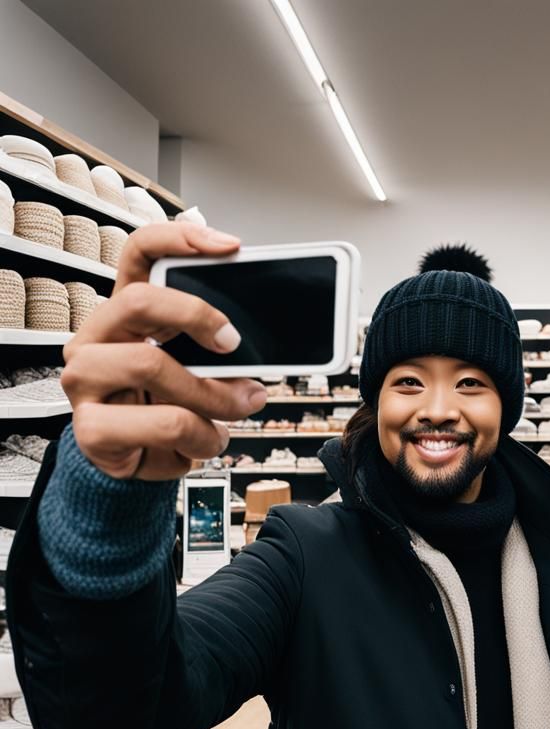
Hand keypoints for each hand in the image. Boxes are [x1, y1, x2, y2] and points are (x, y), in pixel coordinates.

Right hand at [61, 223, 266, 480]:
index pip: (138, 253)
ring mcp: (85, 381)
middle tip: (235, 342)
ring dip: (212, 394)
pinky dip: (202, 435)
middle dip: (198, 316)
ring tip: (236, 408)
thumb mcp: (200, 371)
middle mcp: (96, 338)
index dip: (180, 239)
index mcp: (126, 314)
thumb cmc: (170, 406)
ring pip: (152, 365)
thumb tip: (258, 351)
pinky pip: (164, 422)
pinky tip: (208, 439)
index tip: (230, 247)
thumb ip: (219, 351)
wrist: (141, 463)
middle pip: (139, 301)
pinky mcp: (90, 428)